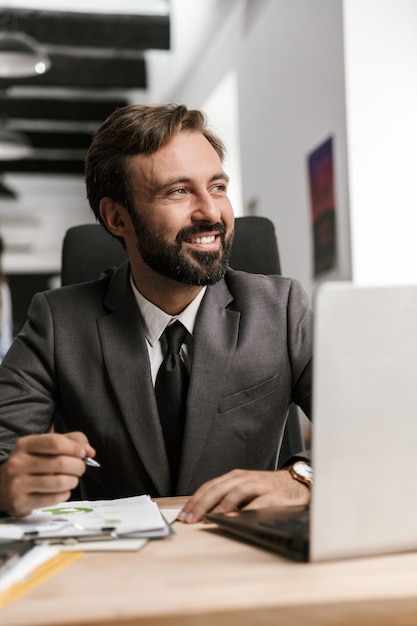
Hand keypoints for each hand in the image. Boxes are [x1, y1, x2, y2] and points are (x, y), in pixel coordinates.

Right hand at [0, 432, 95, 516]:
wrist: (2, 486)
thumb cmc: (31, 463)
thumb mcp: (46, 446)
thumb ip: (71, 441)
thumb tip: (89, 450)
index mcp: (25, 445)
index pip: (56, 442)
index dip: (75, 448)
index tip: (83, 453)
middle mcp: (18, 463)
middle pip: (60, 463)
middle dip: (78, 466)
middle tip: (80, 468)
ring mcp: (17, 484)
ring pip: (59, 482)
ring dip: (73, 481)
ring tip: (72, 479)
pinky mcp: (21, 503)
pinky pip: (53, 499)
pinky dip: (65, 494)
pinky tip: (62, 490)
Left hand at [178, 468, 309, 522]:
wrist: (297, 483)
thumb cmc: (268, 489)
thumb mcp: (244, 490)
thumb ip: (227, 498)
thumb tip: (203, 514)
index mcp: (235, 477)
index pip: (210, 486)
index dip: (195, 501)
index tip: (184, 515)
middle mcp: (245, 478)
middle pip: (218, 488)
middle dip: (202, 504)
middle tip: (190, 519)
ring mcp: (260, 485)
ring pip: (235, 492)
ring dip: (220, 506)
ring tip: (208, 519)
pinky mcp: (274, 495)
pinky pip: (258, 503)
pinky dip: (246, 511)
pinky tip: (236, 518)